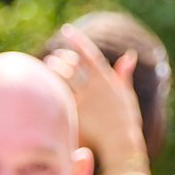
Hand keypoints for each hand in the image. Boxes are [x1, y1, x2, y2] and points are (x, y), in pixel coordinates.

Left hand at [44, 25, 149, 174]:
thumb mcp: (126, 94)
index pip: (89, 54)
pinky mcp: (76, 113)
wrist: (121, 143)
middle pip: (74, 66)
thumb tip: (128, 55)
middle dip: (63, 57)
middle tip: (55, 54)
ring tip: (48, 64)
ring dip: (56, 69)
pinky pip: (62, 96)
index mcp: (108, 80)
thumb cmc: (125, 120)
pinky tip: (46, 83)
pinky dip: (54, 86)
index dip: (77, 41)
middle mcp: (95, 87)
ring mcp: (85, 100)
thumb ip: (123, 74)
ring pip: (66, 79)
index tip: (67, 30)